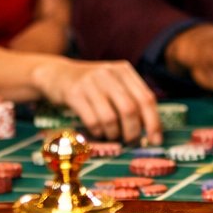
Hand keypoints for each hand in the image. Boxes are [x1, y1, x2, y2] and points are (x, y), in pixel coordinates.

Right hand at [35, 59, 161, 143]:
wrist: (57, 74)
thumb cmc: (92, 85)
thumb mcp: (113, 83)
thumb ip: (131, 99)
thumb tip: (150, 130)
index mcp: (124, 71)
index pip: (146, 98)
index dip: (154, 122)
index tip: (155, 140)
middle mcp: (109, 73)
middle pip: (130, 109)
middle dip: (133, 131)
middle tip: (130, 141)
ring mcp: (90, 82)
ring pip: (111, 118)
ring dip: (113, 133)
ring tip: (111, 135)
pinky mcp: (74, 93)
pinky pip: (92, 120)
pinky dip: (98, 131)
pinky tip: (97, 130)